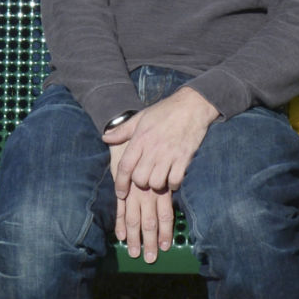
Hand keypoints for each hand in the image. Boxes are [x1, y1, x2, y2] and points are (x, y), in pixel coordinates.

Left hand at [103, 88, 217, 261]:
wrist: (193, 105)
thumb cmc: (165, 111)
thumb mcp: (141, 117)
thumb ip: (123, 130)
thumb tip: (105, 137)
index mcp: (140, 140)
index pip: (124, 167)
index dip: (120, 184)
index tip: (121, 193)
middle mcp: (153, 149)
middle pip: (140, 179)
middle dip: (140, 185)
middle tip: (144, 182)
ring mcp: (169, 154)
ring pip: (156, 183)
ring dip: (156, 185)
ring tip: (158, 181)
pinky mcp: (184, 157)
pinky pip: (175, 181)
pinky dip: (173, 184)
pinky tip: (173, 179)